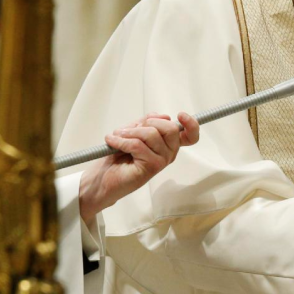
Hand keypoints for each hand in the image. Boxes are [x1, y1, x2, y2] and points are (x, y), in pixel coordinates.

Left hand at [78, 112, 199, 225]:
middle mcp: (169, 153)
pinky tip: (112, 142)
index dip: (191, 124)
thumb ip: (146, 122)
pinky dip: (120, 140)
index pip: (191, 136)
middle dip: (148, 122)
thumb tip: (161, 116)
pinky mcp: (152, 167)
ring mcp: (162, 161)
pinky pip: (137, 145)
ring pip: (151, 134)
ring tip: (116, 137)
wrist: (102, 178)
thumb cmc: (117, 156)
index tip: (180, 115)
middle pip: (171, 128)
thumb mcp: (132, 132)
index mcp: (168, 144)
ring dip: (129, 132)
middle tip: (131, 130)